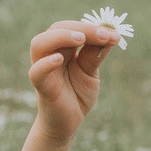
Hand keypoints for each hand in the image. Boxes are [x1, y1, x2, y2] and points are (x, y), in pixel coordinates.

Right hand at [27, 20, 120, 140]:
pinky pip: (37, 72)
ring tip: (80, 39)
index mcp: (63, 48)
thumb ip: (95, 55)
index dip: (92, 27)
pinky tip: (60, 59)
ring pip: (40, 44)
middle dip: (81, 28)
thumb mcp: (90, 72)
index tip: (114, 34)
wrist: (69, 123)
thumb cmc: (77, 95)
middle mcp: (50, 54)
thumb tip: (110, 34)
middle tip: (104, 34)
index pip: (72, 28)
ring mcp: (43, 69)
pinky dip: (46, 64)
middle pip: (56, 29)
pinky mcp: (42, 87)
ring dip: (60, 37)